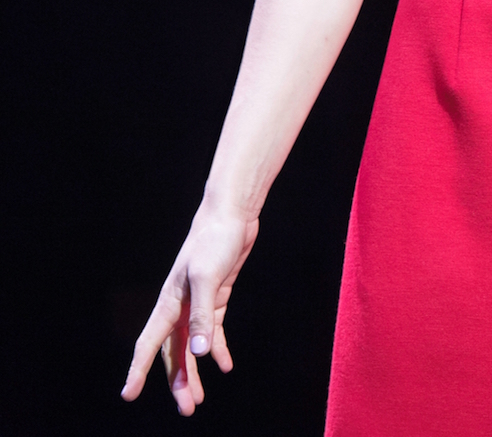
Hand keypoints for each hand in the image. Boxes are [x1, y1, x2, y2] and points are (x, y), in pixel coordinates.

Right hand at [121, 202, 259, 414]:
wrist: (231, 214)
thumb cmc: (214, 241)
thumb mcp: (208, 277)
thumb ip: (202, 314)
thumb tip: (198, 353)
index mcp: (169, 303)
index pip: (149, 343)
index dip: (139, 369)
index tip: (129, 394)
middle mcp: (179, 307)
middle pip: (174, 352)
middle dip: (178, 382)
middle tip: (187, 409)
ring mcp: (197, 303)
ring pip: (191, 346)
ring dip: (195, 372)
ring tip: (199, 400)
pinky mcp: (215, 297)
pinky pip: (212, 331)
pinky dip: (217, 349)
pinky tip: (225, 365)